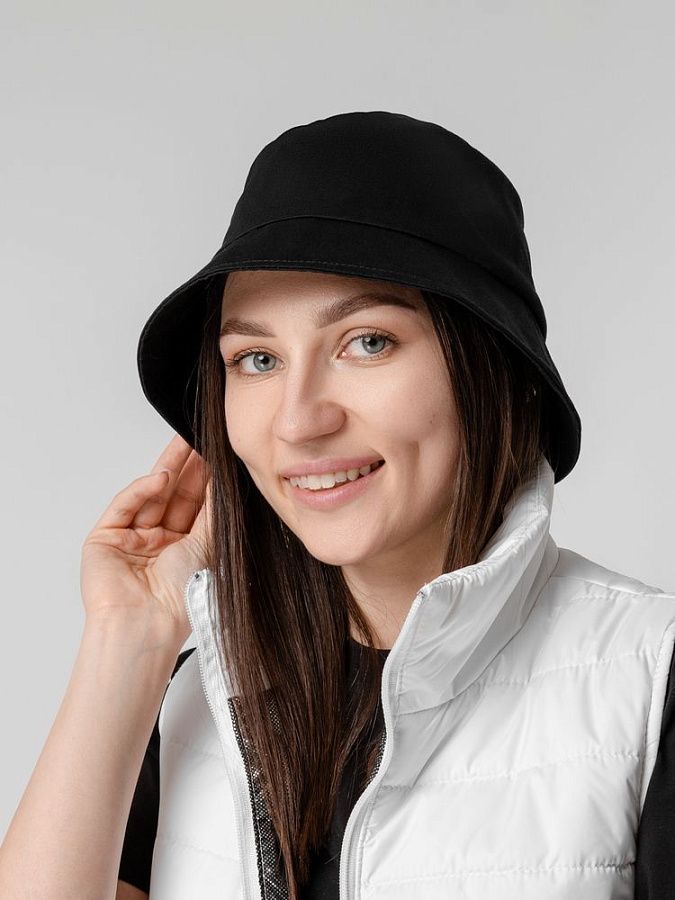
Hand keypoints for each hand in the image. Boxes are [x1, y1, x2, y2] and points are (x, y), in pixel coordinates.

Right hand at [80, 433, 211, 643]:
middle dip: (188, 467)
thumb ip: (213, 510)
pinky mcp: (106, 539)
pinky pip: (126, 506)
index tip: (219, 454)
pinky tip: (161, 476)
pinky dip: (143, 489)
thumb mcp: (209, 544)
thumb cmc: (181, 597)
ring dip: (169, 469)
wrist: (147, 623)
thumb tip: (225, 479)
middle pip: (175, 496)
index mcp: (186, 549)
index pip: (197, 505)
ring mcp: (132, 541)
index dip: (207, 479)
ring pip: (151, 495)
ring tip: (186, 443)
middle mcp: (159, 544)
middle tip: (201, 438)